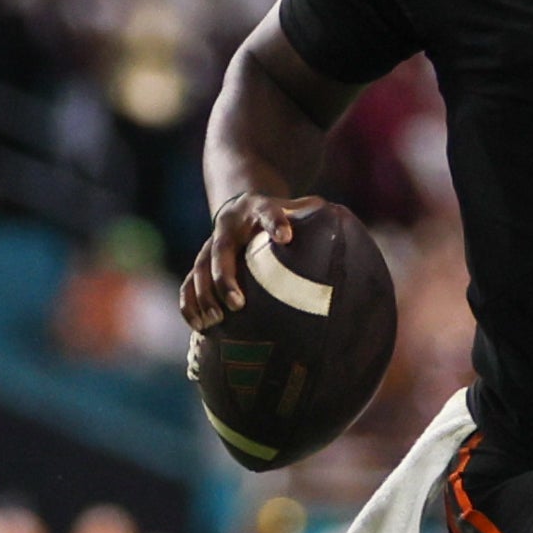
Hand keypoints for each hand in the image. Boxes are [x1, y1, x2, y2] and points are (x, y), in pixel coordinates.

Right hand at [180, 193, 323, 331]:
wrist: (242, 206)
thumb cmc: (278, 213)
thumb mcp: (296, 207)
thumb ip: (314, 214)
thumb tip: (343, 224)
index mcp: (256, 209)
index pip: (267, 213)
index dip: (275, 223)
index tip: (286, 237)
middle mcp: (228, 227)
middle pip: (222, 251)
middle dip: (226, 278)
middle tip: (237, 304)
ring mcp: (210, 245)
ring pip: (200, 269)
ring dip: (204, 296)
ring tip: (214, 321)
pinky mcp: (201, 263)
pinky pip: (189, 283)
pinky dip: (189, 304)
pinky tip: (198, 326)